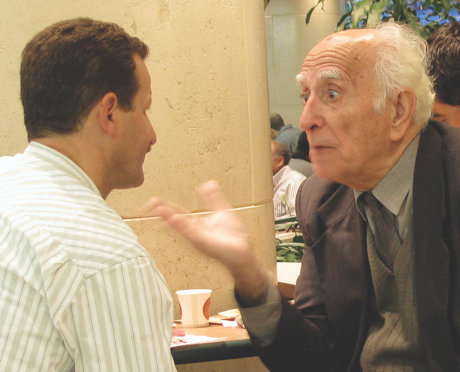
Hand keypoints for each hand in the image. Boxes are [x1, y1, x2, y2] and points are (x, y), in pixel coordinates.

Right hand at [150, 180, 269, 305]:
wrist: (244, 253)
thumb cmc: (233, 238)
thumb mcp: (221, 211)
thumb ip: (213, 198)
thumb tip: (206, 183)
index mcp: (196, 224)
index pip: (176, 213)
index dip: (164, 206)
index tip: (153, 201)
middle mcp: (194, 232)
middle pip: (173, 220)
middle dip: (160, 213)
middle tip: (146, 206)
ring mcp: (199, 238)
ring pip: (180, 226)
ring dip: (168, 218)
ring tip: (157, 209)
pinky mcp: (206, 243)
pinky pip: (192, 233)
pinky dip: (183, 226)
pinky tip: (175, 219)